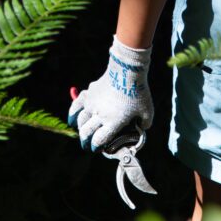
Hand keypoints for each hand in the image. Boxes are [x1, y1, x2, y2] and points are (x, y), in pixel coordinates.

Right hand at [68, 37, 153, 151]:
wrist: (127, 71)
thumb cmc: (139, 93)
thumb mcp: (147, 112)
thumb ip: (144, 125)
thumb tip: (141, 130)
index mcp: (113, 123)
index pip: (98, 141)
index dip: (96, 148)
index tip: (98, 150)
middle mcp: (100, 115)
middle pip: (86, 133)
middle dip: (85, 142)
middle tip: (87, 145)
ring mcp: (92, 104)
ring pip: (80, 121)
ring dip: (81, 129)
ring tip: (84, 133)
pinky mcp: (88, 94)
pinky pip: (76, 106)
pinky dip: (73, 114)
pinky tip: (73, 119)